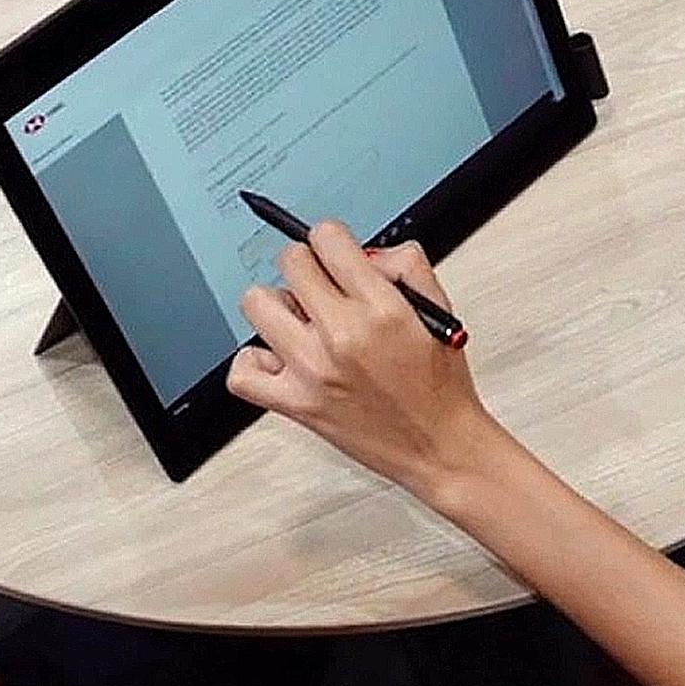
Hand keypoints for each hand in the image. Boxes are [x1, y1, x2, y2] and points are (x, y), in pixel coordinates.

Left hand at [227, 224, 503, 497]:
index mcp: (381, 308)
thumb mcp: (439, 312)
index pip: (327, 238)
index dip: (333, 242)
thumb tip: (366, 254)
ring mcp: (313, 370)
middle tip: (325, 290)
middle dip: (309, 269)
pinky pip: (243, 372)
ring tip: (304, 325)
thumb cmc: (441, 388)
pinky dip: (256, 362)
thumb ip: (406, 267)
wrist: (441, 447)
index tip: (337, 256)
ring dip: (280, 307)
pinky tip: (283, 359)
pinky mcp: (296, 404)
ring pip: (257, 303)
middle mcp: (343, 336)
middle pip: (290, 262)